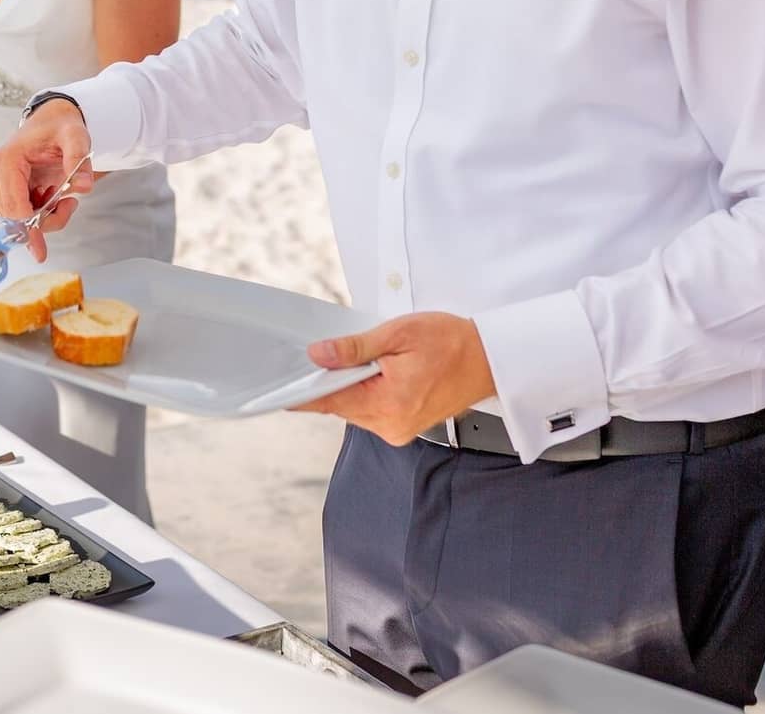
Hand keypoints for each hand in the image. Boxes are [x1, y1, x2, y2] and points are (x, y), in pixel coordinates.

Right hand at [0, 100, 93, 260]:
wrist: (50, 121)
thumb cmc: (59, 127)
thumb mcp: (75, 137)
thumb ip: (79, 159)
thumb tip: (83, 186)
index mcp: (7, 161)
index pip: (16, 208)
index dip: (41, 218)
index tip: (67, 203)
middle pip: (16, 218)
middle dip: (46, 218)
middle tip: (69, 200)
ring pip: (16, 221)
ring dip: (42, 216)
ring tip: (58, 193)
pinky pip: (16, 216)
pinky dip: (36, 213)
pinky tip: (48, 195)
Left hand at [292, 312, 496, 445]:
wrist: (489, 358)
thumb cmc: (450, 342)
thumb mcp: (398, 334)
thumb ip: (354, 348)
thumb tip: (317, 355)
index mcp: (388, 404)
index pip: (329, 401)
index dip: (301, 394)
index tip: (275, 390)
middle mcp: (390, 425)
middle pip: (339, 405)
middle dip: (330, 380)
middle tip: (322, 354)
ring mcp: (397, 430)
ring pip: (354, 408)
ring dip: (349, 386)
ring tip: (363, 359)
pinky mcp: (403, 427)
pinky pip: (370, 410)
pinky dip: (364, 392)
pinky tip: (372, 373)